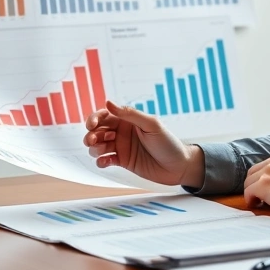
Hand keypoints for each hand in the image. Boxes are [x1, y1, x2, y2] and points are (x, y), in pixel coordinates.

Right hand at [83, 101, 204, 188]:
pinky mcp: (122, 161)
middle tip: (93, 140)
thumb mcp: (152, 125)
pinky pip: (105, 160)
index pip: (105, 115)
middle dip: (91, 134)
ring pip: (98, 146)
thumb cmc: (168, 143)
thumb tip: (109, 103)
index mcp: (129, 120)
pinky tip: (105, 162)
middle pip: (98, 131)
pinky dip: (101, 161)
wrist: (178, 167)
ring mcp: (122, 147)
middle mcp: (123, 132)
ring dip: (94, 148)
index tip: (92, 125)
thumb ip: (130, 114)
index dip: (95, 118)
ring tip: (102, 151)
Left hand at [243, 152, 269, 214]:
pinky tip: (256, 204)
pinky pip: (248, 193)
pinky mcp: (262, 185)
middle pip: (252, 173)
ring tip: (259, 201)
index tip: (263, 187)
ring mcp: (266, 173)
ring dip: (252, 193)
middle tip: (258, 195)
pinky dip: (250, 200)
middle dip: (253, 184)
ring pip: (248, 183)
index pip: (262, 166)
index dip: (260, 178)